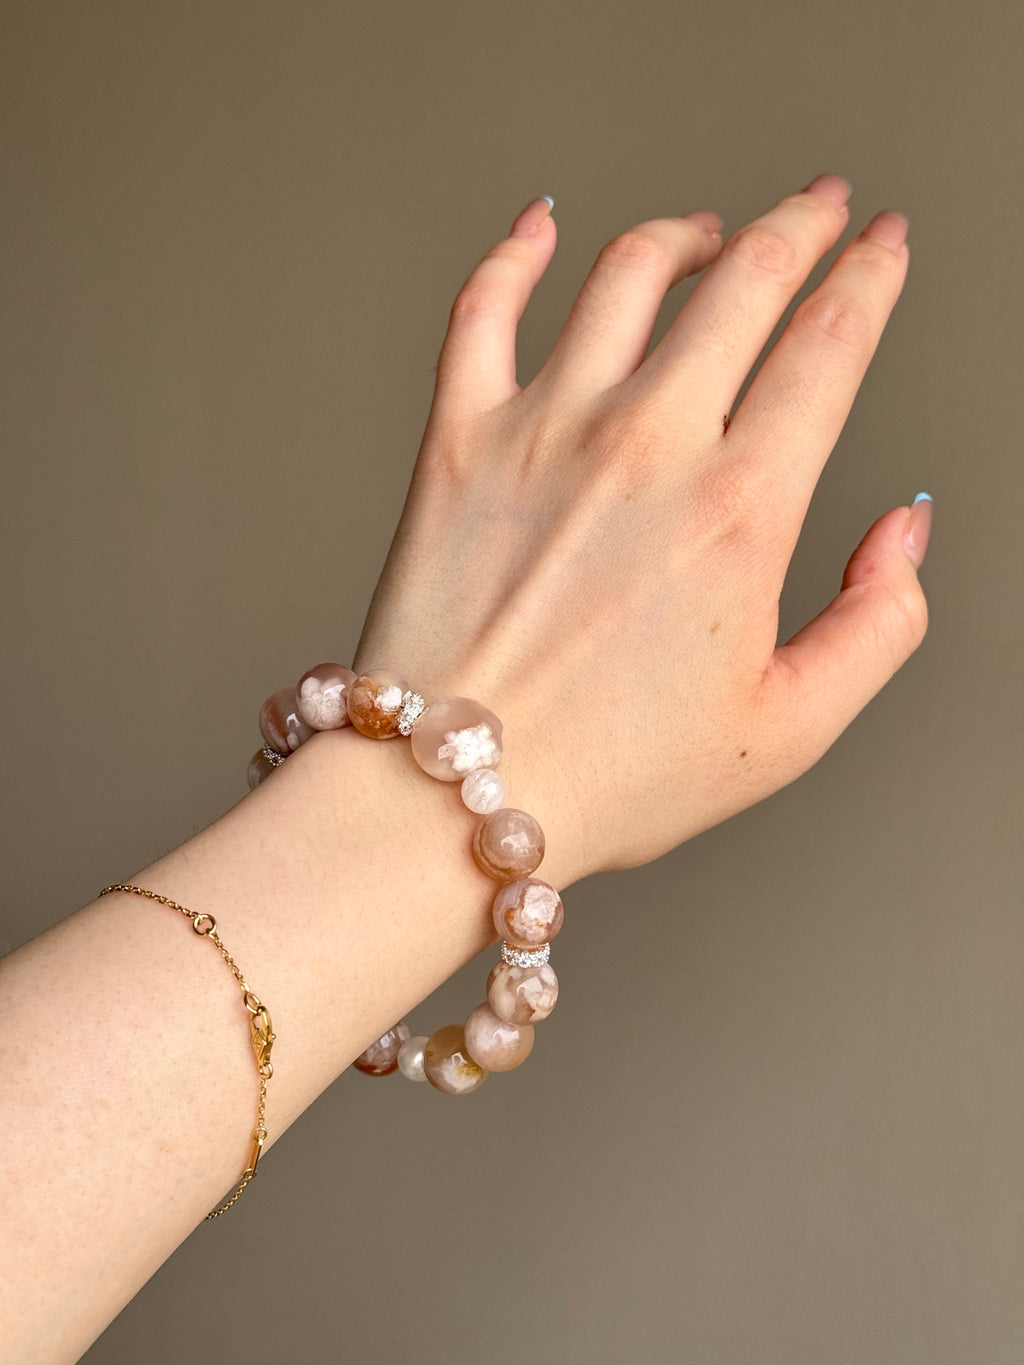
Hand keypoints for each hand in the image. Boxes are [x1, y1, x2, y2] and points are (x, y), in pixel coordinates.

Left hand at [353, 176, 930, 885]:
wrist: (454, 794)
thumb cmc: (614, 776)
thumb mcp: (789, 730)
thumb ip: (877, 627)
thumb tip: (904, 533)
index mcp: (740, 510)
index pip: (830, 344)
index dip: (870, 275)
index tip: (883, 243)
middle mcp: (647, 445)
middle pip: (745, 281)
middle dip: (799, 226)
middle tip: (818, 207)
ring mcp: (544, 431)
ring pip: (628, 273)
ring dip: (684, 234)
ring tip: (705, 232)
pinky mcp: (457, 442)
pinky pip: (484, 308)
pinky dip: (515, 251)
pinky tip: (541, 225)